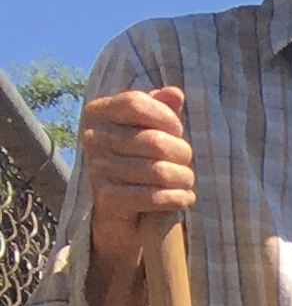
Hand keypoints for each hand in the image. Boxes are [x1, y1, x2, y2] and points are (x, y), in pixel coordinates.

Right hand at [76, 87, 191, 287]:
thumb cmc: (143, 160)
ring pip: (159, 172)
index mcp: (99, 112)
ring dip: (184, 179)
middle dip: (183, 154)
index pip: (137, 103)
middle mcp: (92, 137)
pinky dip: (178, 198)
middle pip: (155, 141)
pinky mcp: (106, 198)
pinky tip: (184, 198)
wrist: (124, 211)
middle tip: (186, 163)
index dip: (167, 118)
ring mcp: (96, 168)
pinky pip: (154, 197)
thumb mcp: (151, 130)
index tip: (177, 131)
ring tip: (186, 181)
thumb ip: (162, 109)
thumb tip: (175, 94)